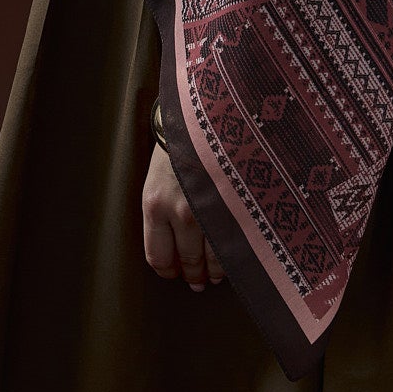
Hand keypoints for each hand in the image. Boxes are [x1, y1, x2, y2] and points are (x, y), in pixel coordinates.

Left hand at [142, 142, 224, 291]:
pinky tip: (236, 253)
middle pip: (188, 262)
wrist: (206, 111)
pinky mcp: (237, 202)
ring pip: (215, 259)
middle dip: (194, 275)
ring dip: (216, 271)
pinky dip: (237, 253)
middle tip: (199, 279)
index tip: (175, 272)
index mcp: (155, 204)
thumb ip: (161, 211)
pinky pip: (237, 241)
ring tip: (217, 273)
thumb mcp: (158, 175)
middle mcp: (181, 211)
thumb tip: (173, 248)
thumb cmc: (179, 142)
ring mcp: (212, 207)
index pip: (158, 257)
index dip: (168, 270)